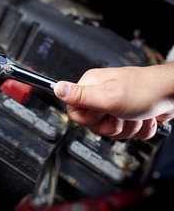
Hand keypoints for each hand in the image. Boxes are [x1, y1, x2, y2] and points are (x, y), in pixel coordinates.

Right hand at [53, 64, 173, 138]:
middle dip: (111, 125)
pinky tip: (144, 117)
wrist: (173, 94)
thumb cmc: (144, 90)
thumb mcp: (108, 96)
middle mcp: (101, 95)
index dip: (88, 119)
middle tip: (120, 113)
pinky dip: (138, 129)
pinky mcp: (127, 114)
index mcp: (91, 87)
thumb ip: (80, 96)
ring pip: (111, 131)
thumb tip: (56, 88)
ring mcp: (115, 106)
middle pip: (93, 125)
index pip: (74, 112)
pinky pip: (126, 132)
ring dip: (127, 127)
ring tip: (135, 114)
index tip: (100, 113)